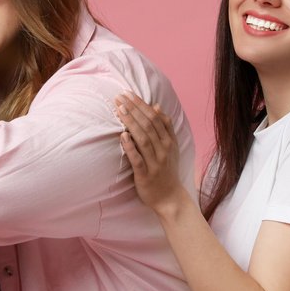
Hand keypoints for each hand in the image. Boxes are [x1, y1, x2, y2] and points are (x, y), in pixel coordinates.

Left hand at [115, 93, 184, 213]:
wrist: (170, 197)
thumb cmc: (167, 170)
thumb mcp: (170, 147)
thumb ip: (165, 127)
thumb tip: (156, 106)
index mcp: (169, 141)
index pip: (155, 117)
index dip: (141, 104)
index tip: (128, 94)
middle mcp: (164, 149)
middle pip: (148, 125)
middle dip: (133, 109)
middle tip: (120, 97)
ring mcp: (155, 162)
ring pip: (143, 139)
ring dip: (130, 123)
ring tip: (119, 110)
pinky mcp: (146, 175)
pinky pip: (138, 159)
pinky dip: (130, 147)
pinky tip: (122, 136)